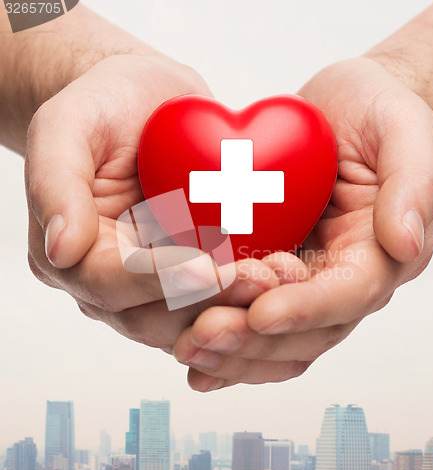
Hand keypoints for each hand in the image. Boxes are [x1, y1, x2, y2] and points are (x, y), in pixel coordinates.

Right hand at [25, 54, 279, 352]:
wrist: (147, 103)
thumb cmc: (102, 107)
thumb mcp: (66, 126)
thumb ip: (55, 183)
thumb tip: (60, 249)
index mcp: (76, 255)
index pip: (110, 284)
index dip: (157, 282)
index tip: (203, 268)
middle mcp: (116, 280)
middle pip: (158, 314)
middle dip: (211, 302)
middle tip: (261, 281)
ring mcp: (159, 280)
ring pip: (196, 313)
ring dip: (240, 303)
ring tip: (282, 278)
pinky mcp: (196, 267)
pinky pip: (223, 290)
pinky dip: (253, 287)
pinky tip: (287, 269)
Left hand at [173, 57, 432, 390]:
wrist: (339, 113)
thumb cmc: (376, 114)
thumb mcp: (404, 128)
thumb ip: (414, 182)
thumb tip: (407, 242)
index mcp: (377, 253)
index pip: (348, 295)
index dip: (306, 309)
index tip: (261, 314)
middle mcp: (340, 278)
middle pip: (304, 331)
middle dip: (254, 339)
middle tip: (202, 334)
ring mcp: (302, 279)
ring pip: (272, 337)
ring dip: (231, 350)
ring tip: (185, 346)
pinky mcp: (267, 269)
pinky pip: (246, 313)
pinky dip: (222, 337)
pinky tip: (187, 348)